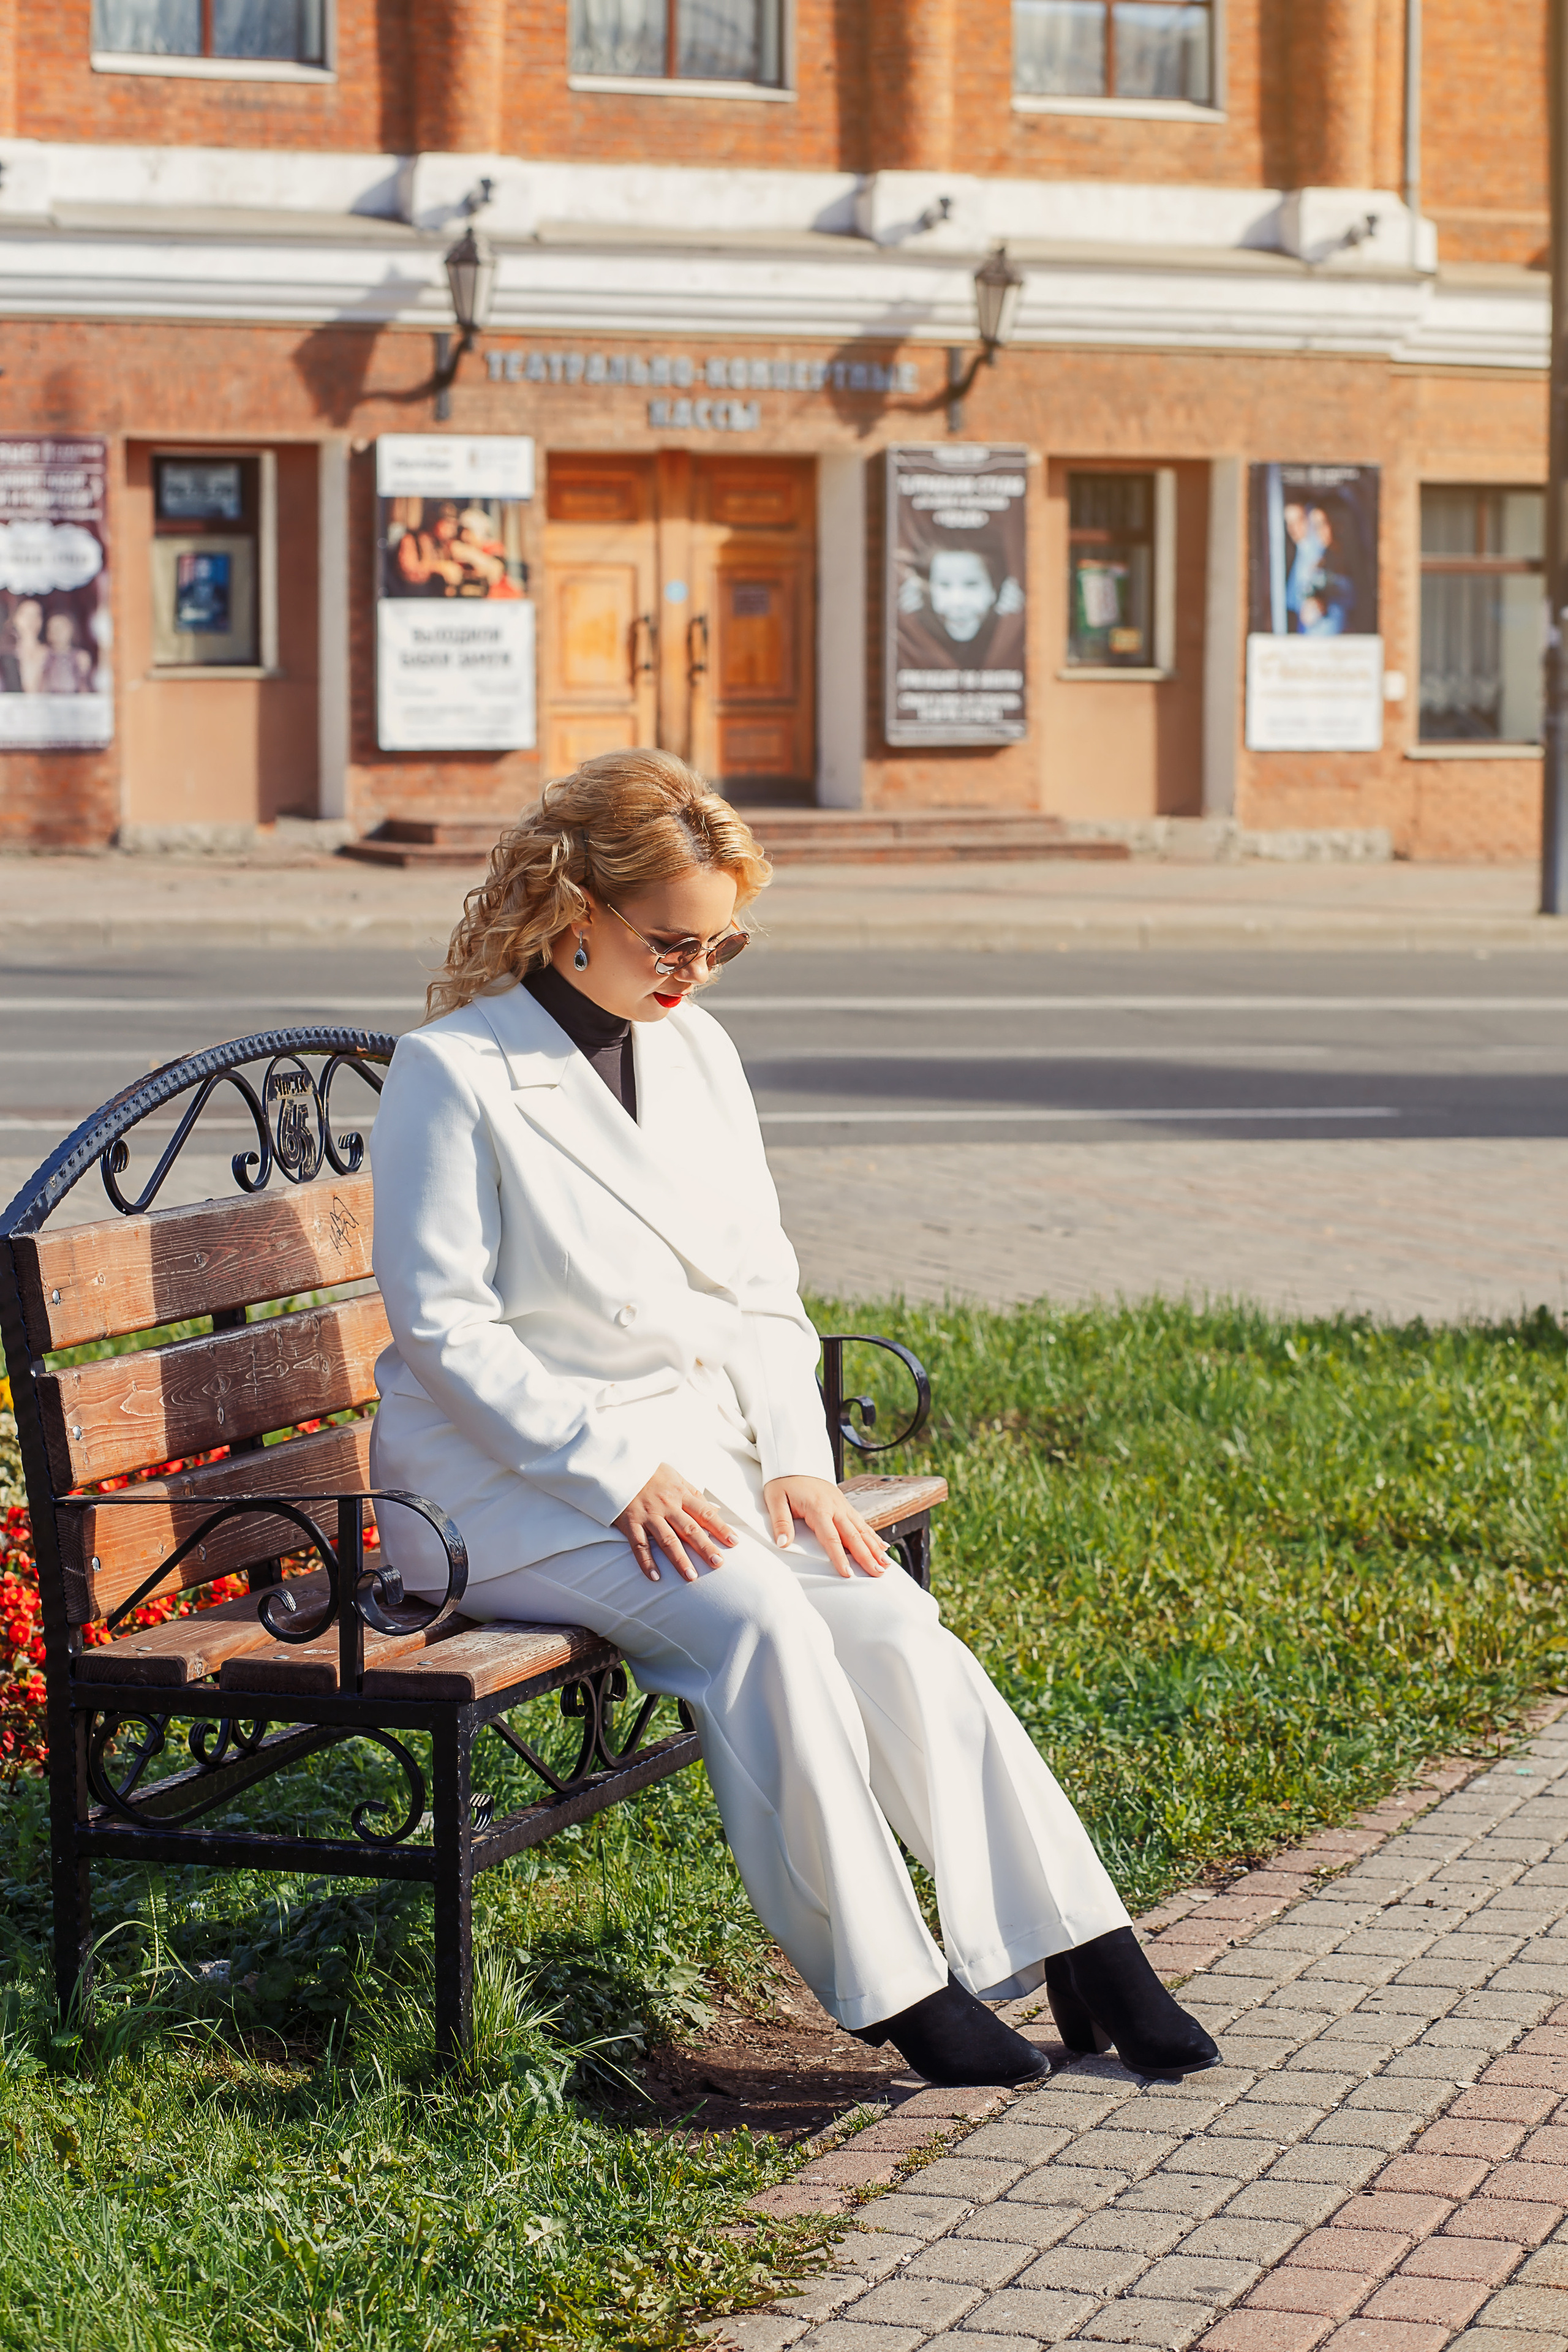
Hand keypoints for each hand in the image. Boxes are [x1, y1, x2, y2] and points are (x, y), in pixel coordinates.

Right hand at [614, 1463, 737, 1584]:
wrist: (618, 1464)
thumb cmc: (650, 1472)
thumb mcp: (676, 1477)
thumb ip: (695, 1495)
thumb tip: (715, 1510)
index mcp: (679, 1493)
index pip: (704, 1513)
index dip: (720, 1527)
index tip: (734, 1542)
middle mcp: (666, 1505)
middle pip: (689, 1528)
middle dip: (704, 1547)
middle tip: (718, 1563)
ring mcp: (647, 1514)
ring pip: (666, 1539)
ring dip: (679, 1559)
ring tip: (691, 1577)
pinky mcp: (630, 1522)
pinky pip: (638, 1545)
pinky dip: (646, 1562)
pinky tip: (655, 1577)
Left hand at [762, 1476, 892, 1579]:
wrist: (794, 1461)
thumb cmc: (784, 1481)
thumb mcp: (775, 1498)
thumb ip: (780, 1522)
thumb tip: (783, 1543)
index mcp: (818, 1508)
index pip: (831, 1538)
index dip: (840, 1557)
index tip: (847, 1574)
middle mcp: (835, 1507)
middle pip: (853, 1536)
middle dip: (867, 1556)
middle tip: (878, 1573)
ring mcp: (842, 1506)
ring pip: (862, 1530)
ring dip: (875, 1548)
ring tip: (885, 1565)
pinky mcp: (844, 1505)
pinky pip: (861, 1522)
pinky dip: (873, 1536)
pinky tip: (882, 1547)